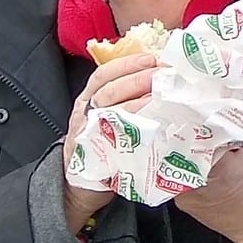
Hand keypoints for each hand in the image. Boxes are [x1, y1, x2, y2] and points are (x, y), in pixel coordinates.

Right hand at [60, 50, 158, 232]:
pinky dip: (127, 136)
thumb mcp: (109, 115)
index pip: (105, 74)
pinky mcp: (91, 158)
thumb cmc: (102, 144)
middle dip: (136, 80)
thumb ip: (127, 98)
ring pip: (107, 114)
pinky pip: (108, 143)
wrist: (80, 185)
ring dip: (134, 105)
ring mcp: (85, 135)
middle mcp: (85, 113)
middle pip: (108, 91)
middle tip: (161, 76)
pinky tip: (147, 131)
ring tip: (158, 100)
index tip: (152, 57)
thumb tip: (163, 79)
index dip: (128, 64)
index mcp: (89, 98)